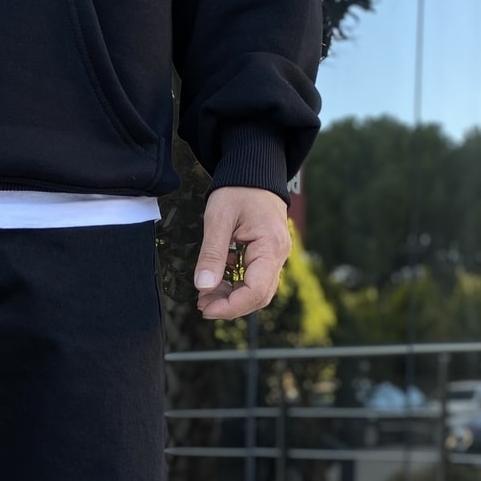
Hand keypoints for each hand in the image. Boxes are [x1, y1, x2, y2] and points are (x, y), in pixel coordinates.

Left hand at [193, 187, 290, 320]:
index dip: (231, 306)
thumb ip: (211, 254)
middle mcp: (279, 255)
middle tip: (201, 304)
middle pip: (259, 296)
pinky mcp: (268, 255)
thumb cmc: (238, 189)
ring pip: (257, 290)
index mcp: (270, 247)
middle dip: (230, 305)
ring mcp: (276, 256)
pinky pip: (255, 278)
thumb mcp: (218, 219)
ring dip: (232, 297)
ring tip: (206, 294)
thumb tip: (203, 286)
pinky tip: (216, 278)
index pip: (256, 291)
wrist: (253, 172)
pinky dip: (235, 285)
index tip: (206, 309)